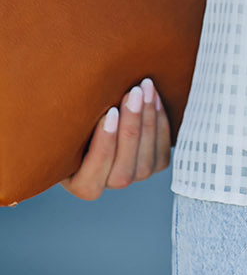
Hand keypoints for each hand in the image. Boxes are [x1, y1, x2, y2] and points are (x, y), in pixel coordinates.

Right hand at [60, 78, 171, 200]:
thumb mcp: (64, 128)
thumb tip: (57, 98)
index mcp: (82, 185)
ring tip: (145, 89)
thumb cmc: (72, 125)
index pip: (93, 173)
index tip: (110, 113)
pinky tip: (155, 98)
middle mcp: (110, 184)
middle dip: (131, 127)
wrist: (97, 121)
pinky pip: (162, 150)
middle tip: (133, 93)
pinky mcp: (155, 164)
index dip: (105, 144)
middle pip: (124, 168)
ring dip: (149, 120)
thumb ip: (66, 125)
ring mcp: (135, 176)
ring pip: (146, 159)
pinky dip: (161, 122)